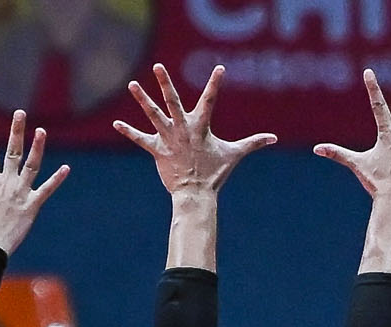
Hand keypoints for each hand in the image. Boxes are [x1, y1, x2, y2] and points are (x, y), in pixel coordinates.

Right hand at [0, 111, 69, 255]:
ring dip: (37, 147)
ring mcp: (20, 193)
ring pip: (31, 165)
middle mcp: (6, 183)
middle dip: (16, 131)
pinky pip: (46, 190)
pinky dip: (57, 179)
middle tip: (20, 113)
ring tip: (41, 131)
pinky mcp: (32, 206)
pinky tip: (66, 168)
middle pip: (12, 152)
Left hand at [114, 64, 274, 196]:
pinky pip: (141, 139)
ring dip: (142, 100)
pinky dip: (128, 132)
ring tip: (132, 84)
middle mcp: (183, 129)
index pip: (210, 101)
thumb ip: (253, 143)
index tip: (220, 69)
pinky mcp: (157, 150)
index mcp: (201, 127)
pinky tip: (116, 124)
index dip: (215, 84)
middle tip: (158, 67)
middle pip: (172, 102)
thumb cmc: (215, 173)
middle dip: (165, 84)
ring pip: (153, 115)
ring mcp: (169, 139)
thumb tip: (274, 138)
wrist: (196, 195)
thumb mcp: (235, 155)